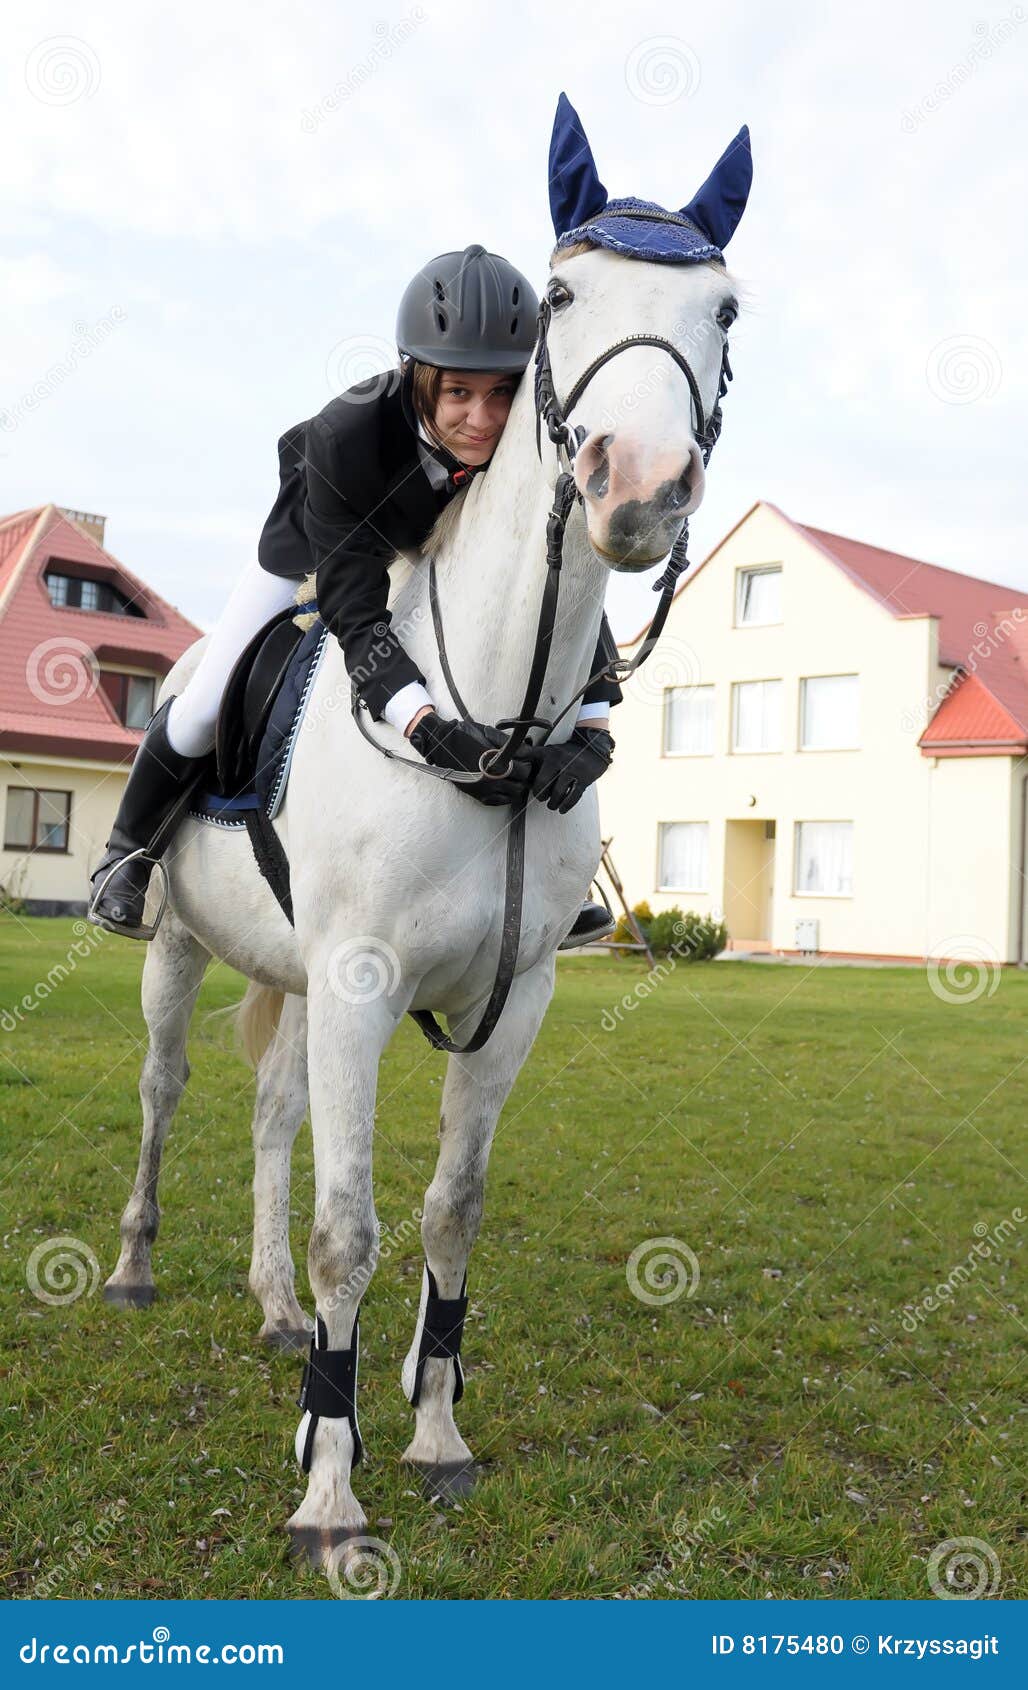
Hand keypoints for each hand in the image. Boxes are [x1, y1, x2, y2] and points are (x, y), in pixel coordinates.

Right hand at [409, 712, 534, 806]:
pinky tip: (502, 785)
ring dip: (515, 787)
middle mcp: (491, 779)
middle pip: (521, 785)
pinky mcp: (478, 796)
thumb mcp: (487, 733)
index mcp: (495, 762)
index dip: (527, 764)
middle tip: (519, 768)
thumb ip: (507, 743)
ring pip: (512, 796)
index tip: (524, 760)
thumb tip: (525, 749)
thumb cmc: (465, 735)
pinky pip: (499, 802)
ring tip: (511, 777)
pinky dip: (505, 795)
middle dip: (522, 777)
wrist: (441, 744)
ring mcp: (484, 790)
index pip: (524, 771)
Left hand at [529, 726, 613, 813]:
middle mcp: (560, 761)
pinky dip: (566, 806)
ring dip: (553, 803)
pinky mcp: (584, 779)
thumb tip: (512, 758)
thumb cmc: (565, 753)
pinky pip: (573, 796)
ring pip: (558, 792)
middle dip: (540, 794)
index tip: (529, 790)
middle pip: (544, 783)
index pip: (533, 769)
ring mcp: (573, 770)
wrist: (591, 748)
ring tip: (551, 805)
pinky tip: (562, 809)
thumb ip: (530, 754)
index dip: (529, 784)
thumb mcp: (547, 750)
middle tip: (541, 798)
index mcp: (549, 754)